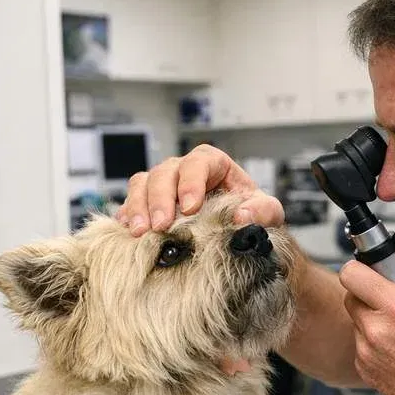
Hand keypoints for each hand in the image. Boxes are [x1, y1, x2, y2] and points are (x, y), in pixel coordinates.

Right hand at [116, 144, 283, 235]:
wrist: (236, 226)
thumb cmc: (250, 211)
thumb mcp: (267, 211)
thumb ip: (262, 211)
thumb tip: (242, 216)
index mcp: (213, 163)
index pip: (198, 163)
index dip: (191, 183)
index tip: (191, 208)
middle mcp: (184, 169)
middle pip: (164, 172)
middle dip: (160, 199)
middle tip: (161, 226)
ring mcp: (164, 184)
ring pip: (142, 183)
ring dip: (139, 207)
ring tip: (139, 232)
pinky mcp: (148, 202)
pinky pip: (131, 201)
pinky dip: (127, 215)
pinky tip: (126, 231)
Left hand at [338, 239, 394, 394]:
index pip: (351, 274)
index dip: (362, 268)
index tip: (374, 272)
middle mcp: (375, 332)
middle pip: (351, 295)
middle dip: (369, 293)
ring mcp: (366, 353)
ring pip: (356, 320)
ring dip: (373, 318)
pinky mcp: (364, 369)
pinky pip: (360, 343)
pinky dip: (374, 341)